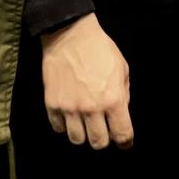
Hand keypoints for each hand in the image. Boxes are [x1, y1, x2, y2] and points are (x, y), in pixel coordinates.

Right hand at [41, 14, 132, 149]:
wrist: (70, 35)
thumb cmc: (100, 48)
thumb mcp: (121, 67)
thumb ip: (123, 93)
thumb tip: (120, 111)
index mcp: (113, 99)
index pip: (122, 133)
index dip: (125, 141)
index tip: (124, 142)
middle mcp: (92, 108)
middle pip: (98, 143)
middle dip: (103, 138)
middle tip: (103, 129)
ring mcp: (70, 109)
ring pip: (77, 140)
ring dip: (83, 134)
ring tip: (85, 122)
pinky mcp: (53, 105)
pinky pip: (59, 128)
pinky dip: (65, 125)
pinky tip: (70, 114)